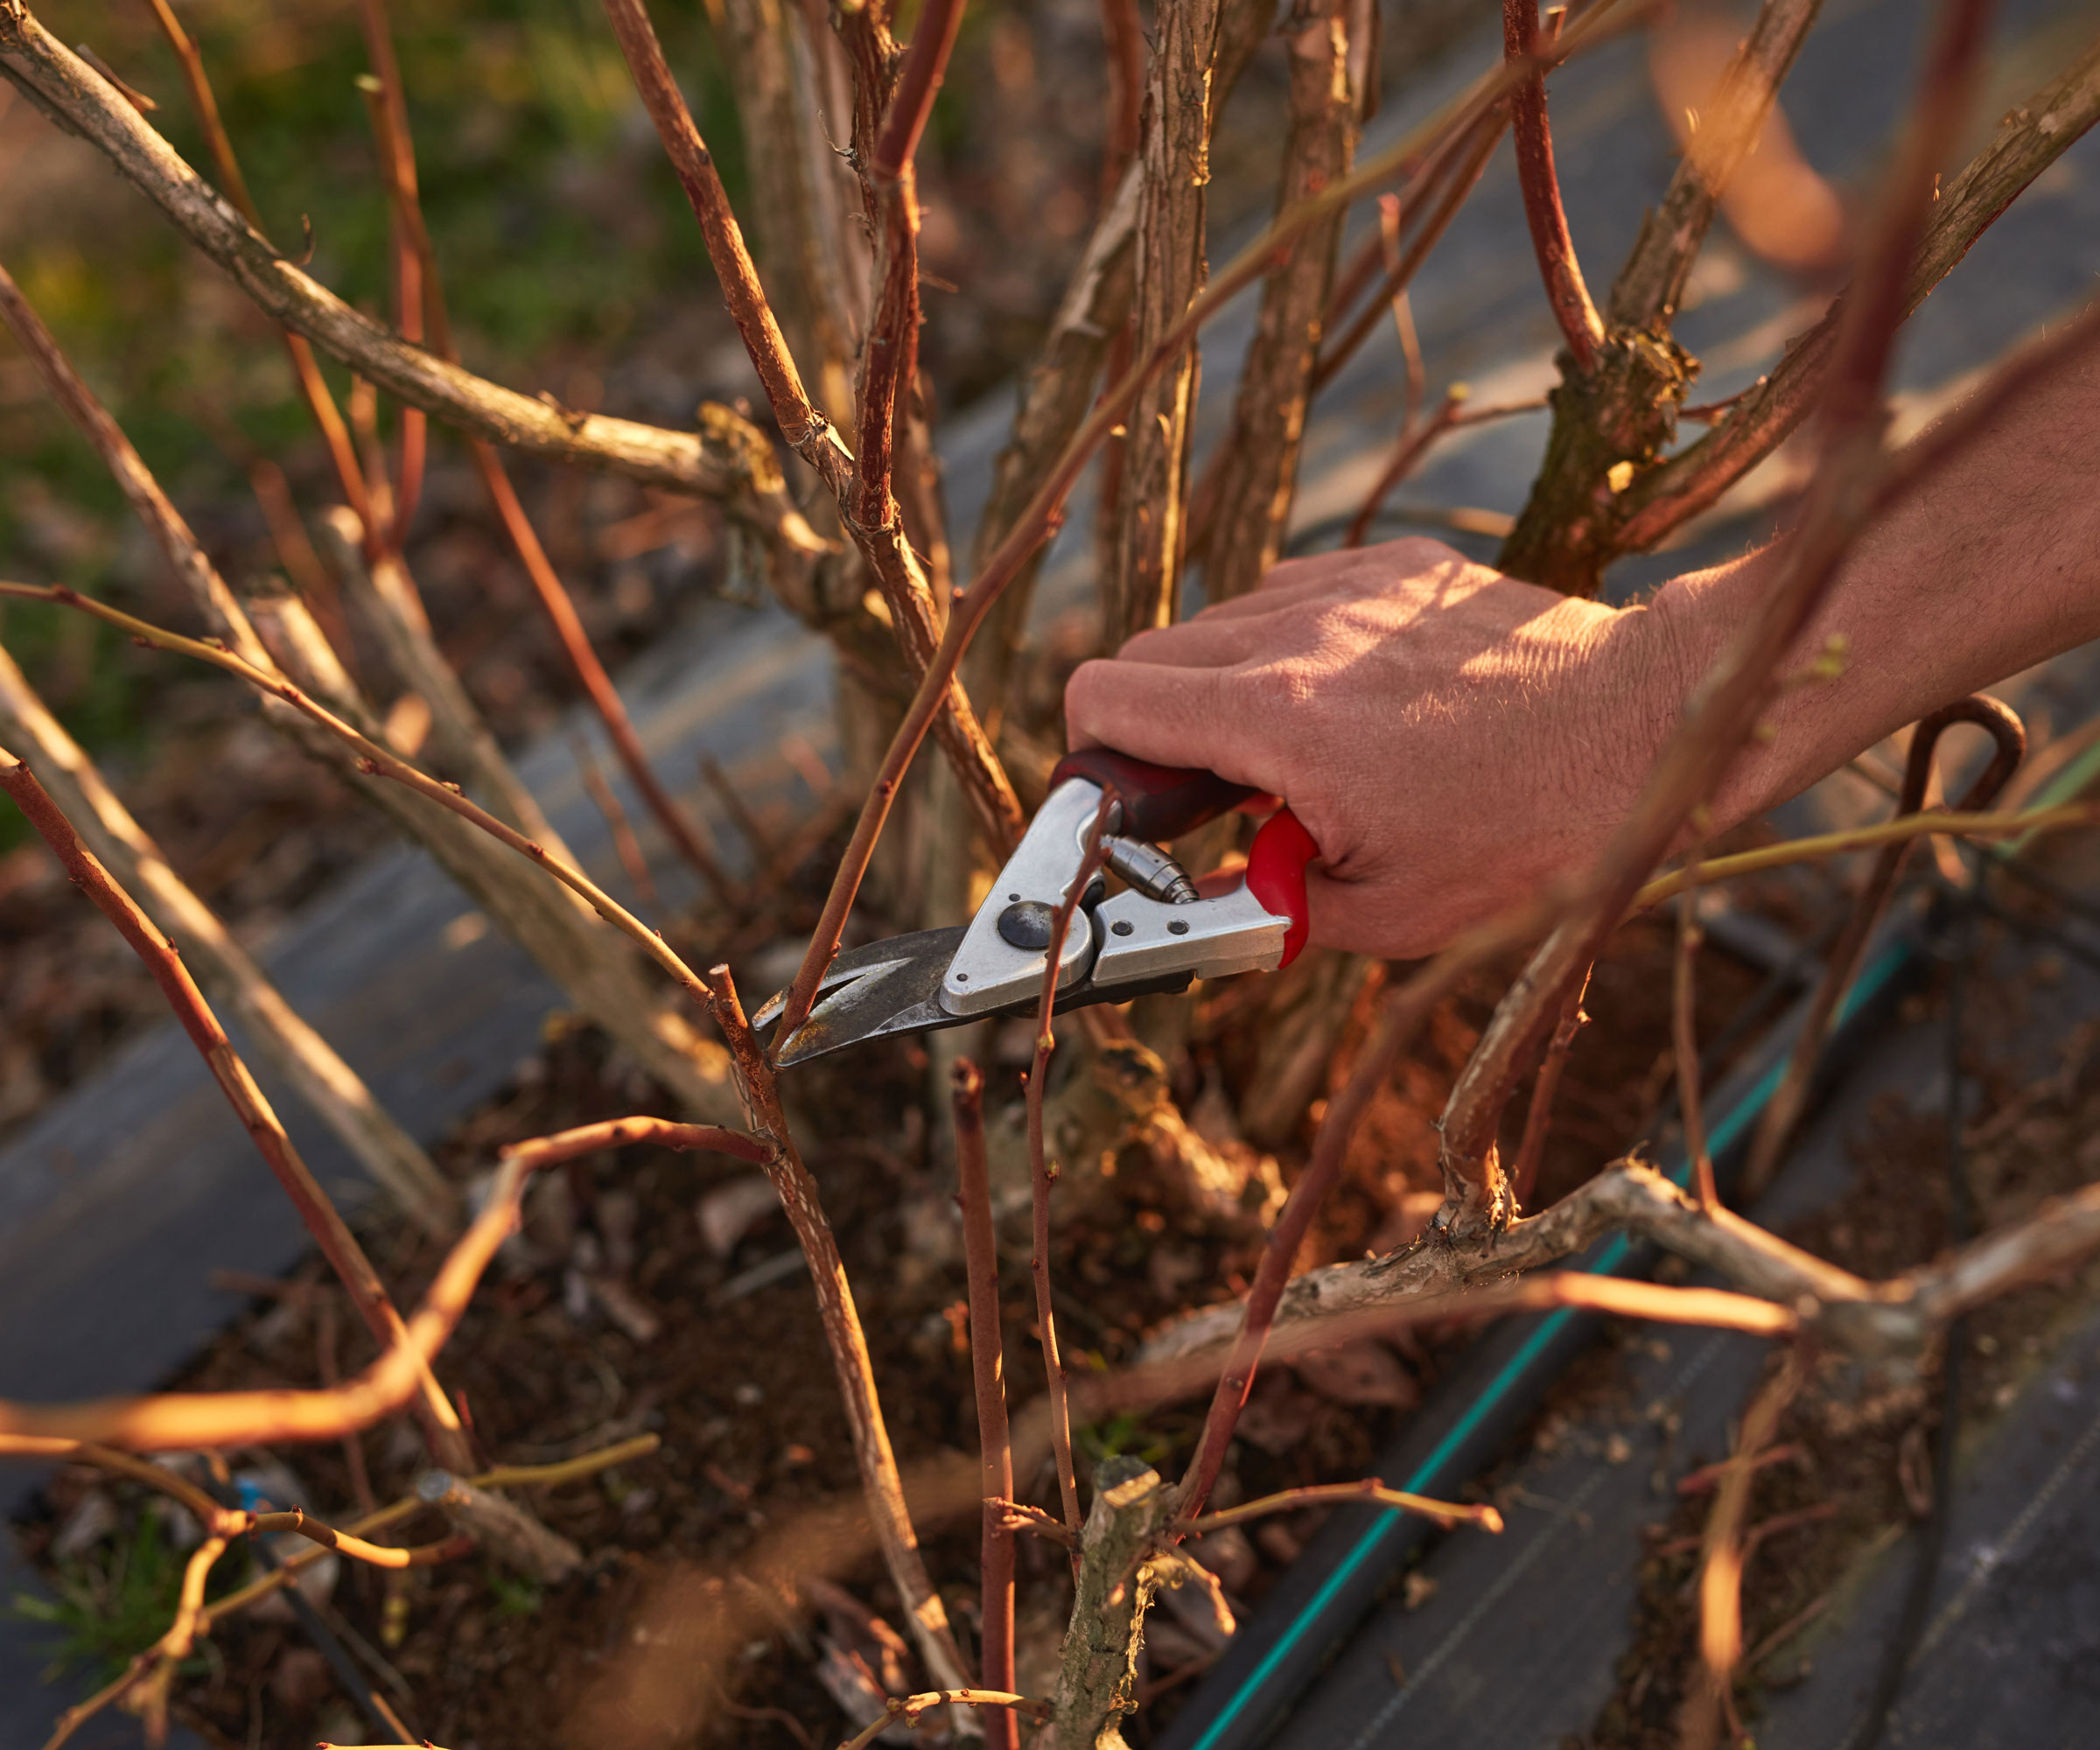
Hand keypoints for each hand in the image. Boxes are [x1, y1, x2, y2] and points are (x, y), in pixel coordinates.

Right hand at [1064, 538, 1678, 959]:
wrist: (1649, 731)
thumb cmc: (1529, 835)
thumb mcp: (1383, 913)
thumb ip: (1264, 903)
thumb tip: (1203, 904)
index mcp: (1278, 720)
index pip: (1107, 696)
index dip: (1091, 755)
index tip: (1120, 798)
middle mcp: (1297, 632)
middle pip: (1147, 654)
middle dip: (1150, 726)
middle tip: (1209, 793)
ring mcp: (1349, 587)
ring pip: (1219, 620)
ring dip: (1221, 684)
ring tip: (1294, 748)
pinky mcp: (1397, 566)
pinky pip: (1294, 591)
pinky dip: (1289, 642)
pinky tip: (1348, 696)